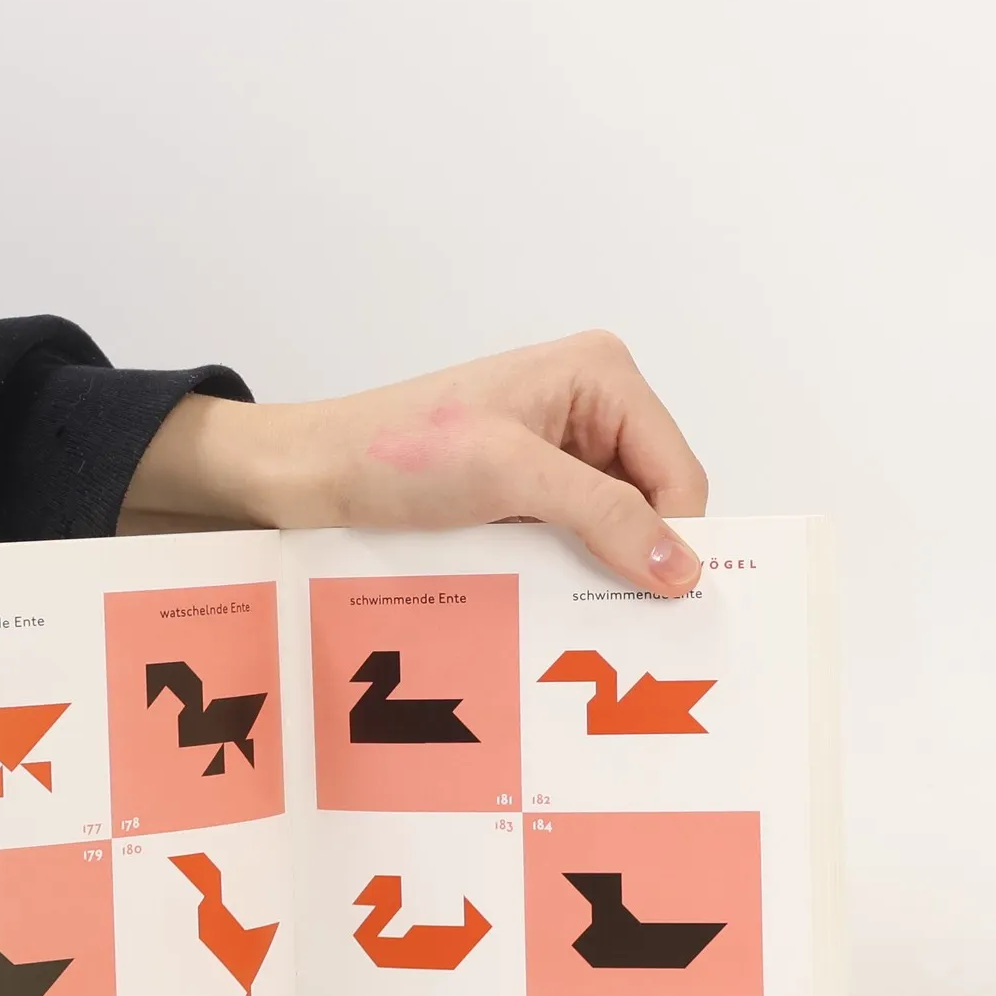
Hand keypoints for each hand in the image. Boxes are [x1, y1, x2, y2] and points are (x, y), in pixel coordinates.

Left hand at [123, 331, 709, 594]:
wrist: (313, 473)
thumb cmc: (399, 453)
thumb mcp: (510, 475)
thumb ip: (603, 514)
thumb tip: (683, 569)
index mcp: (602, 375)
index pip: (679, 473)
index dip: (675, 540)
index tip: (661, 607)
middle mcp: (593, 403)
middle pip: (656, 501)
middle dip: (638, 555)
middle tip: (619, 621)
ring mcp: (563, 447)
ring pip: (619, 527)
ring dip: (600, 567)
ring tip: (574, 608)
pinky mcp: (532, 486)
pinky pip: (578, 537)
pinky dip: (570, 568)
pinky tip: (547, 593)